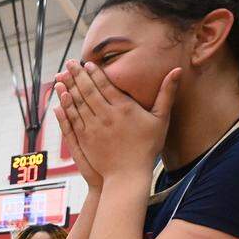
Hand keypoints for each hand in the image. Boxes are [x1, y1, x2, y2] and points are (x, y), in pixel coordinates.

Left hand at [57, 59, 180, 177]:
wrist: (128, 175)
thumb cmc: (147, 147)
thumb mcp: (161, 119)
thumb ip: (167, 94)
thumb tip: (177, 70)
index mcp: (124, 108)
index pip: (106, 85)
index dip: (95, 73)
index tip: (87, 63)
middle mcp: (106, 116)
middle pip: (88, 91)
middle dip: (77, 75)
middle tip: (68, 62)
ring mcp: (93, 128)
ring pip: (77, 103)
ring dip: (68, 88)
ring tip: (60, 75)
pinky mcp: (85, 140)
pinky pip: (72, 119)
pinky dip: (65, 108)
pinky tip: (60, 99)